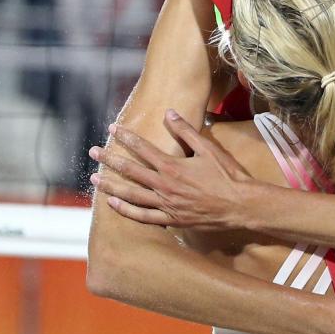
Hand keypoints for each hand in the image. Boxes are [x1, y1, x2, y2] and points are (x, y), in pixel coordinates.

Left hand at [89, 109, 252, 228]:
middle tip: (93, 152)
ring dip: (111, 186)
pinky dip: (126, 210)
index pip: (143, 148)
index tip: (113, 130)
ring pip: (131, 195)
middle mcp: (165, 186)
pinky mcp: (172, 219)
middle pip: (130, 171)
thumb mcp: (209, 149)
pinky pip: (143, 216)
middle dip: (110, 160)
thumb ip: (186, 131)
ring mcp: (166, 204)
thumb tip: (169, 113)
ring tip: (94, 179)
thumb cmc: (228, 176)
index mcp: (173, 166)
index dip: (126, 138)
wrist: (241, 205)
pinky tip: (113, 204)